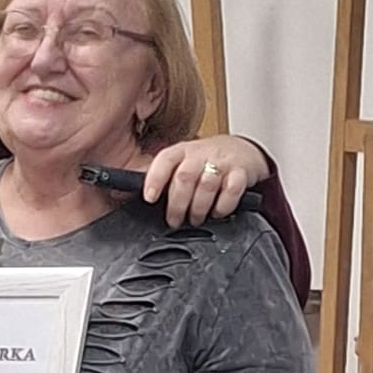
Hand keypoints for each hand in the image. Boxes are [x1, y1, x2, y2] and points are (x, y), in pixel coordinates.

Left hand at [143, 136, 267, 228]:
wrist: (243, 152)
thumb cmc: (207, 162)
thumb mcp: (183, 163)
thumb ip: (164, 177)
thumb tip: (129, 194)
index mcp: (182, 151)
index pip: (165, 160)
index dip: (155, 179)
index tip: (149, 198)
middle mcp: (201, 153)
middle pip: (184, 177)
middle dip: (177, 204)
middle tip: (175, 221)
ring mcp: (222, 161)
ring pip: (206, 185)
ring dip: (199, 208)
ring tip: (196, 219)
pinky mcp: (241, 172)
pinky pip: (232, 190)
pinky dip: (223, 206)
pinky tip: (218, 212)